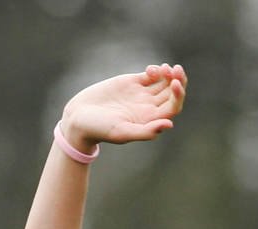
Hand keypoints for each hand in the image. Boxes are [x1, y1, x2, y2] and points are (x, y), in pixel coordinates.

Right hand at [59, 64, 186, 151]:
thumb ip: (145, 131)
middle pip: (172, 94)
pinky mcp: (131, 83)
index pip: (173, 107)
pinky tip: (151, 70)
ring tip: (166, 68)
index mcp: (150, 120)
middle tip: (177, 70)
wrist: (79, 117)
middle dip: (178, 81)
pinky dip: (155, 70)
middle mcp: (148, 107)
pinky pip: (151, 75)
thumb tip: (169, 124)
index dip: (178, 95)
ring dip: (169, 74)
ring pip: (164, 83)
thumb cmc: (100, 129)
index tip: (176, 83)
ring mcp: (141, 94)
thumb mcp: (122, 132)